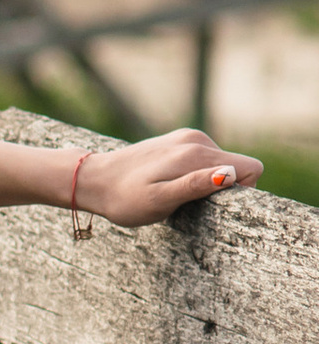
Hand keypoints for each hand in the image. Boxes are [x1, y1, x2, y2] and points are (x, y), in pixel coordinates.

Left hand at [77, 129, 261, 228]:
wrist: (92, 180)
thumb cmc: (124, 198)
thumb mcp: (159, 200)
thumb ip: (195, 186)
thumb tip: (228, 175)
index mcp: (196, 153)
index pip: (250, 168)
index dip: (241, 191)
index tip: (213, 205)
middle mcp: (196, 140)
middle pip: (237, 166)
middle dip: (223, 189)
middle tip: (187, 203)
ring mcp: (186, 138)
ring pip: (220, 164)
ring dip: (206, 183)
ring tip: (174, 194)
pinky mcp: (178, 141)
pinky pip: (204, 160)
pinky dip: (195, 175)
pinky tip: (169, 183)